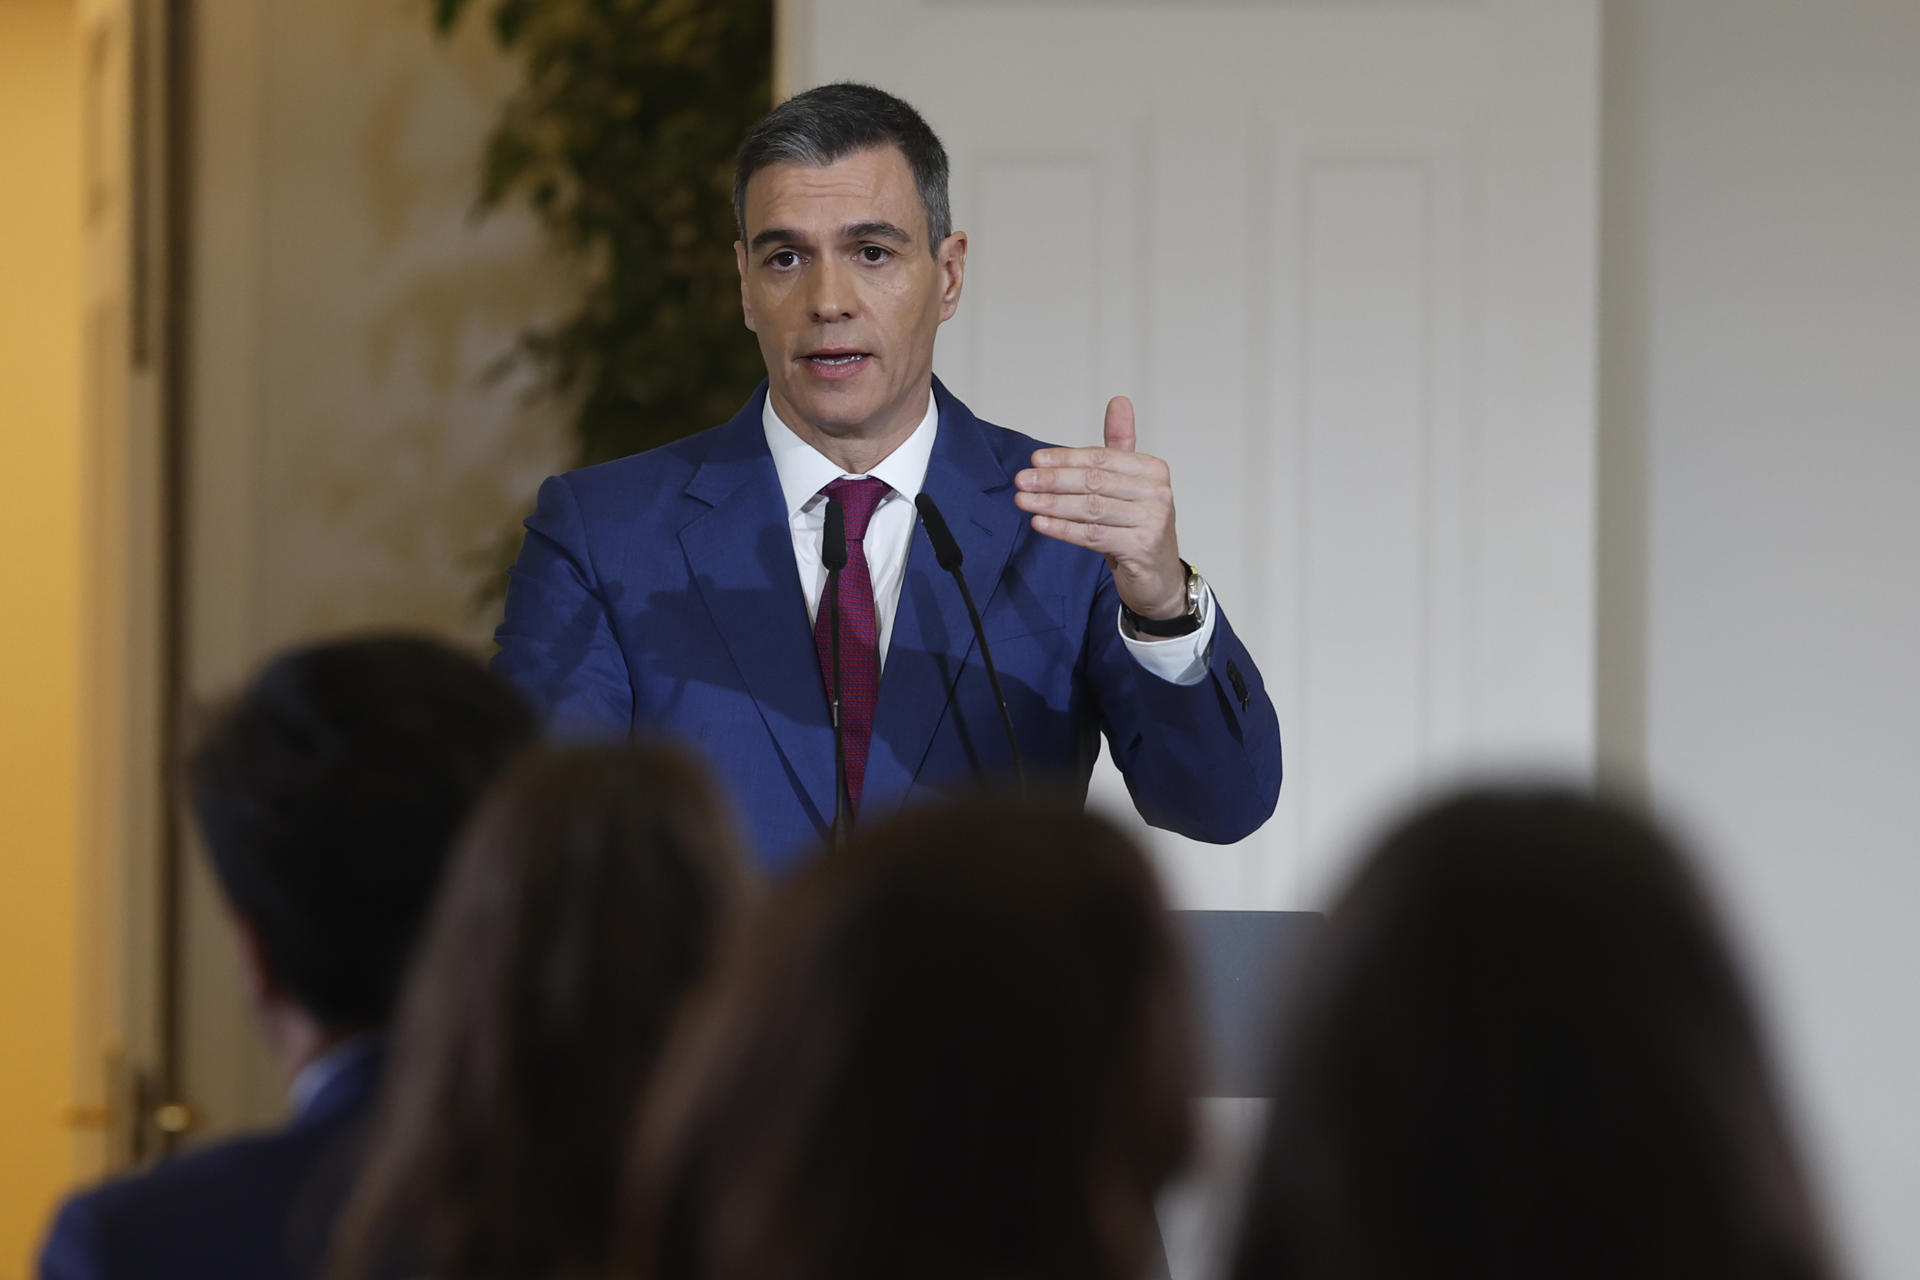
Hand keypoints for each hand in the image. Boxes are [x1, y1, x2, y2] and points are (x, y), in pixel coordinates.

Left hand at [1014, 396, 1187, 618]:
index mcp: (1153, 470)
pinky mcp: (1142, 548)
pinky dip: (1063, 529)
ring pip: (1091, 508)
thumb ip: (1119, 447)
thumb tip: (1118, 401)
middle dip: (1053, 481)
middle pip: (1095, 482)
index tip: (1035, 461)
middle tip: (1022, 480)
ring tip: (1024, 500)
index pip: (1102, 458)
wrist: (1157, 577)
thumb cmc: (1137, 528)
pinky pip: (1093, 535)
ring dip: (1052, 504)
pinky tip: (1040, 523)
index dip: (1066, 459)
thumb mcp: (1129, 485)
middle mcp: (1158, 492)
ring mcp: (1153, 521)